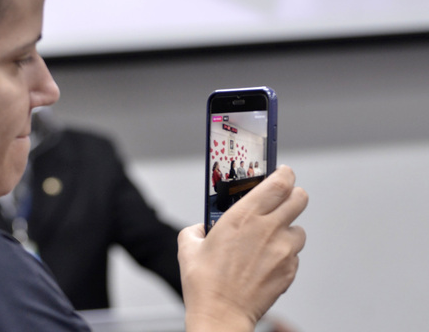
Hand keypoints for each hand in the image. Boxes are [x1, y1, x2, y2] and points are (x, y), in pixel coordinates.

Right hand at [178, 165, 307, 331]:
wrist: (221, 315)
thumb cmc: (204, 283)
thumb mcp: (188, 247)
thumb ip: (196, 229)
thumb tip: (201, 228)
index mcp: (243, 216)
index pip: (279, 182)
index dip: (284, 174)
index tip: (282, 172)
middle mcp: (268, 229)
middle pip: (299, 198)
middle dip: (293, 195)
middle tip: (283, 199)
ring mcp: (282, 251)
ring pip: (299, 229)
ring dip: (288, 229)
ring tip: (270, 239)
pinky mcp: (289, 270)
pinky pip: (294, 255)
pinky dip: (284, 255)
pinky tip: (266, 262)